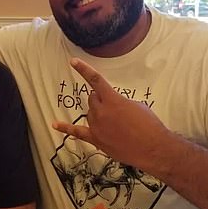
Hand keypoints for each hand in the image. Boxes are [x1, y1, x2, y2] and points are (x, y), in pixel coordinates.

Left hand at [52, 58, 169, 169]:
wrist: (152, 148)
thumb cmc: (149, 125)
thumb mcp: (136, 105)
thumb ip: (119, 101)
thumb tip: (111, 104)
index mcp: (113, 100)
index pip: (96, 80)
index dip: (84, 69)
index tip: (73, 61)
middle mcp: (101, 112)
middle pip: (92, 99)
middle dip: (100, 100)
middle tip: (114, 108)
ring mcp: (96, 126)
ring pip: (89, 113)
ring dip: (98, 113)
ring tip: (115, 123)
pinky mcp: (96, 139)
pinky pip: (77, 132)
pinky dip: (65, 128)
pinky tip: (55, 124)